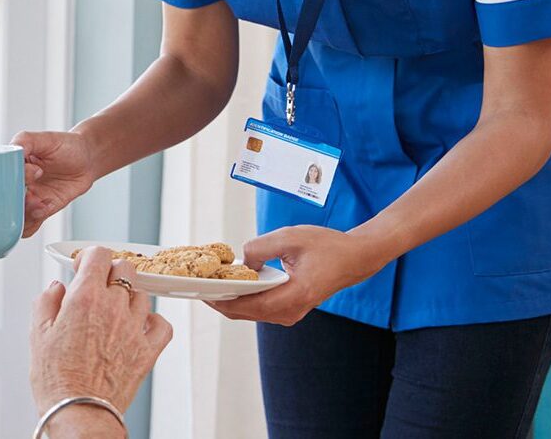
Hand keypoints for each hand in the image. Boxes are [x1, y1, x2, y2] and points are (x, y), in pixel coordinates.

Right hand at [13, 129, 97, 237]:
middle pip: (6, 200)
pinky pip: (32, 224)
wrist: (87, 159)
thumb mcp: (45, 138)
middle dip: (16, 201)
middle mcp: (19, 184)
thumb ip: (25, 140)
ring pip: (16, 216)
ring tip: (39, 203)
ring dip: (24, 214)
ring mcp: (31, 197)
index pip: (2, 177)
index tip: (30, 172)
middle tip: (30, 194)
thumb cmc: (66, 145)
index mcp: (14, 166)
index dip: (12, 179)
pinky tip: (46, 207)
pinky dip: (35, 219)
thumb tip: (14, 151)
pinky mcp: (43, 209)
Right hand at [29, 246, 172, 435]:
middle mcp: (114, 308)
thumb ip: (46, 301)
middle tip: (98, 285)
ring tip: (115, 308)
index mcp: (85, 297)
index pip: (99, 255)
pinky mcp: (148, 352)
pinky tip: (139, 325)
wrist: (79, 413)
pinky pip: (162, 324)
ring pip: (143, 294)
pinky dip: (153, 320)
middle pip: (125, 268)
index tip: (83, 267)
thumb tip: (56, 288)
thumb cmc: (56, 380)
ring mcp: (134, 329)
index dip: (90, 257)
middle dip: (110, 271)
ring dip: (129, 296)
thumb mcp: (38, 334)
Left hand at [205, 226, 388, 325]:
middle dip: (218, 299)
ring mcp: (290, 313)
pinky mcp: (290, 308)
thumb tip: (240, 260)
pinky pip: (259, 307)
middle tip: (195, 282)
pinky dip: (242, 297)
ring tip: (207, 281)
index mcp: (292, 296)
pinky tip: (229, 282)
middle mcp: (290, 312)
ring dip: (229, 298)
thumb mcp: (289, 238)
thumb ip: (260, 248)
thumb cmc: (327, 246)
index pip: (246, 306)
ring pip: (250, 312)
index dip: (219, 299)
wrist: (355, 258)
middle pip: (243, 313)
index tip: (198, 288)